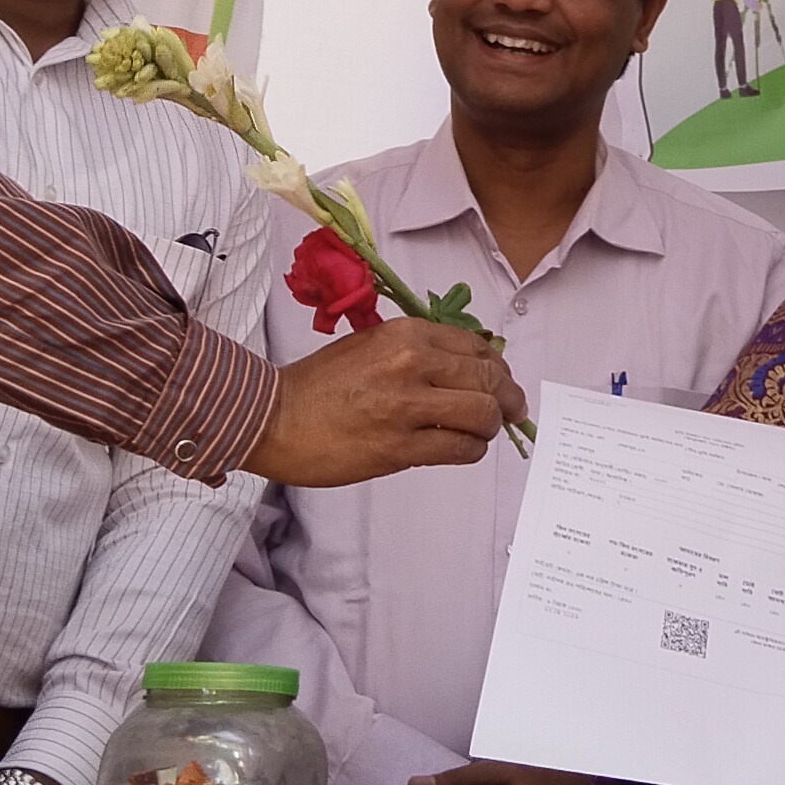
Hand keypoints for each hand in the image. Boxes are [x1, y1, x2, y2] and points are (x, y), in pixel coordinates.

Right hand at [250, 316, 526, 485]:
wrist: (273, 417)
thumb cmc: (319, 384)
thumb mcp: (372, 346)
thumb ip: (418, 352)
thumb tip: (469, 368)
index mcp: (407, 334)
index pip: (477, 348)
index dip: (498, 368)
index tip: (502, 383)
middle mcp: (413, 363)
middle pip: (489, 380)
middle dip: (508, 399)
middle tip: (511, 412)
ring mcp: (407, 407)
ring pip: (483, 415)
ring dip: (491, 427)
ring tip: (481, 433)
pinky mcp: (400, 448)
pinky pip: (461, 449)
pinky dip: (471, 450)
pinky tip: (461, 449)